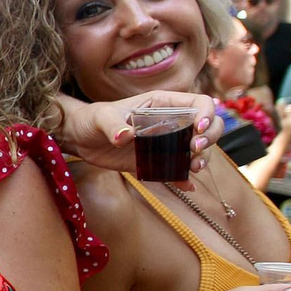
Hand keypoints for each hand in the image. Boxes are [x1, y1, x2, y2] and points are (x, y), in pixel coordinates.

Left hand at [58, 91, 217, 186]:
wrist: (80, 139)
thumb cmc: (91, 119)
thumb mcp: (101, 118)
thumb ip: (114, 125)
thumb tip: (126, 136)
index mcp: (163, 104)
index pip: (199, 104)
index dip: (207, 114)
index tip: (198, 129)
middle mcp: (172, 122)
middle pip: (209, 127)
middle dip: (210, 138)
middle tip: (195, 149)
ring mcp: (167, 143)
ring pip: (198, 150)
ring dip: (202, 159)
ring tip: (192, 168)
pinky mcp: (157, 162)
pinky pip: (178, 171)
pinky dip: (184, 179)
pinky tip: (186, 186)